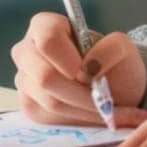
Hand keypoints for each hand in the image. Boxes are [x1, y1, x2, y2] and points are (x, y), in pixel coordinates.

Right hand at [10, 12, 146, 126]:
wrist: (113, 86)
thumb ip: (110, 49)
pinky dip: (81, 121)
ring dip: (86, 110)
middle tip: (108, 101)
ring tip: (113, 112)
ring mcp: (25, 80)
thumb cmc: (113, 62)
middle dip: (81, 94)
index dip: (70, 60)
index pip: (48, 40)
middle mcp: (27, 51)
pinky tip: (101, 118)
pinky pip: (52, 118)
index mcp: (43, 26)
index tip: (91, 76)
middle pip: (45, 76)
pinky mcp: (30, 106)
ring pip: (51, 101)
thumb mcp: (122, 48)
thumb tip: (88, 68)